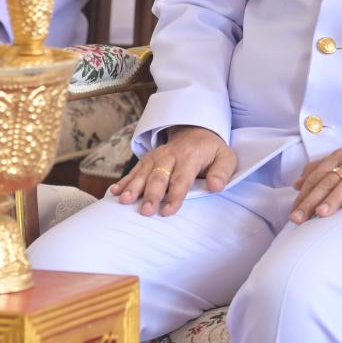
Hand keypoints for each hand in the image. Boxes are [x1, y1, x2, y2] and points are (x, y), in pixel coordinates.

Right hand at [109, 125, 235, 216]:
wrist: (196, 130)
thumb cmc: (212, 151)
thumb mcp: (226, 158)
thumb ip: (222, 173)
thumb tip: (215, 187)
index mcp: (190, 156)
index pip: (182, 178)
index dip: (175, 195)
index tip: (167, 211)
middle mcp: (170, 155)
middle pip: (159, 176)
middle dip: (151, 194)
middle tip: (146, 211)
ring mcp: (156, 157)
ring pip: (143, 173)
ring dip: (133, 187)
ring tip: (124, 201)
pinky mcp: (148, 160)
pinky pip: (135, 170)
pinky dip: (124, 181)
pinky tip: (115, 192)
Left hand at [289, 143, 341, 223]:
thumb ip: (319, 170)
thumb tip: (297, 184)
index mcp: (339, 157)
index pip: (317, 176)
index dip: (304, 194)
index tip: (293, 213)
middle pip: (328, 181)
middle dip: (312, 200)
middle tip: (299, 218)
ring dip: (334, 198)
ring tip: (321, 213)